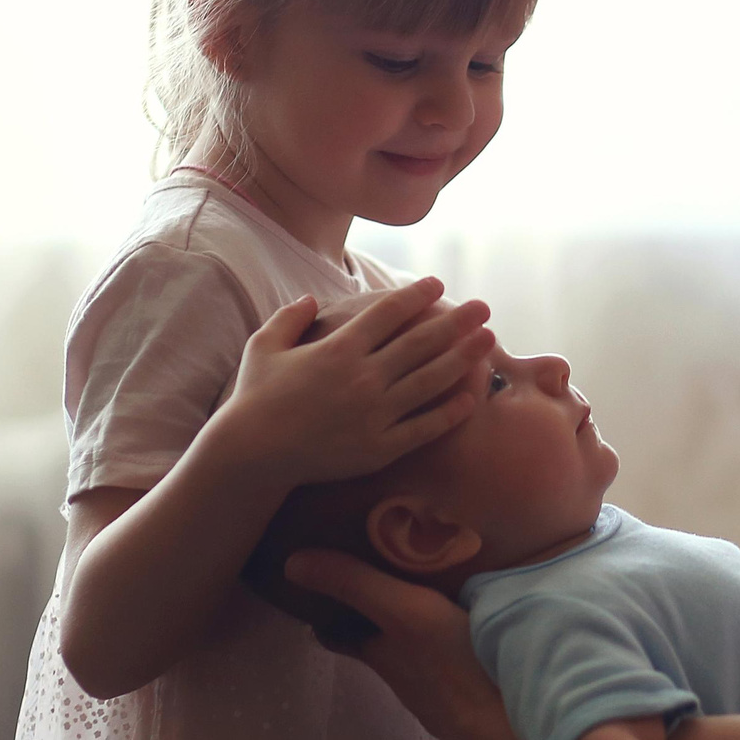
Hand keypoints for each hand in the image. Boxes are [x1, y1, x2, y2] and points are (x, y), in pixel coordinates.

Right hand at [209, 278, 492, 487]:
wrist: (251, 454)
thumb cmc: (253, 397)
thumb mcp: (263, 345)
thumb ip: (290, 317)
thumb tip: (313, 299)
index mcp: (337, 349)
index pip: (388, 313)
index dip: (415, 295)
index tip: (437, 284)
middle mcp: (362, 377)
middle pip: (420, 342)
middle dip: (456, 321)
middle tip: (483, 307)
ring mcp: (374, 414)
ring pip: (429, 381)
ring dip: (463, 358)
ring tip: (488, 341)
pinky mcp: (378, 447)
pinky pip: (423, 428)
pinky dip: (449, 413)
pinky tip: (471, 398)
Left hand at [284, 546, 556, 739]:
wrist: (524, 734)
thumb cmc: (459, 668)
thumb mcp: (405, 614)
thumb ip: (356, 585)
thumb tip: (291, 563)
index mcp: (386, 656)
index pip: (340, 634)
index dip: (327, 610)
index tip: (323, 577)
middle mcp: (411, 678)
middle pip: (382, 643)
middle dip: (378, 610)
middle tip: (384, 564)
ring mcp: (449, 692)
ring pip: (422, 654)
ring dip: (419, 624)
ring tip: (431, 582)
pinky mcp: (486, 695)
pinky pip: (461, 659)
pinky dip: (458, 635)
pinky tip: (479, 617)